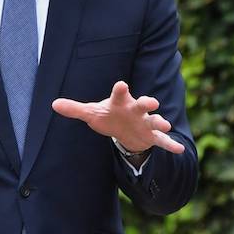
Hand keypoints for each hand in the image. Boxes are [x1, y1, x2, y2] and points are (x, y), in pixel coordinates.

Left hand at [51, 80, 184, 154]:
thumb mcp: (92, 113)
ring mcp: (145, 123)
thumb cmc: (109, 116)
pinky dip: (171, 145)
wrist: (125, 129)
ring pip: (155, 121)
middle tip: (153, 102)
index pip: (120, 94)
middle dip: (147, 103)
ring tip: (166, 125)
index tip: (122, 84)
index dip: (121, 90)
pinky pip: (162, 141)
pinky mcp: (151, 136)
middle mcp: (135, 110)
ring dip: (160, 122)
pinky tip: (179, 149)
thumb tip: (54, 104)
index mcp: (121, 103)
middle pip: (142, 105)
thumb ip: (75, 109)